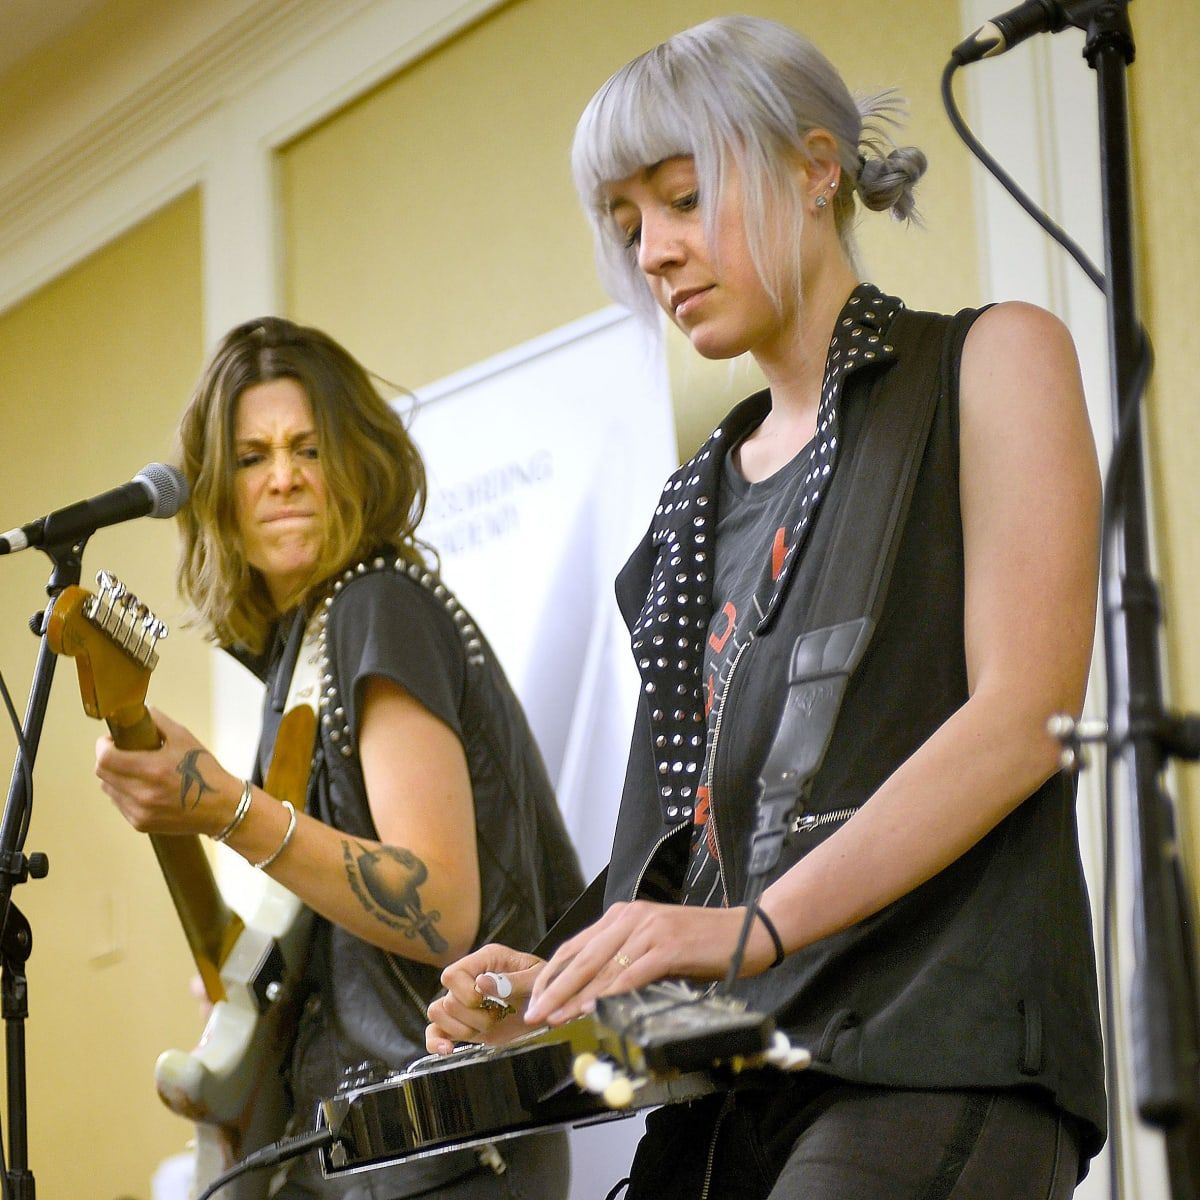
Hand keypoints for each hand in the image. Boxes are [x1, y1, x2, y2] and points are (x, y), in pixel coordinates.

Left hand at [94, 707, 237, 835]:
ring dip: (114, 776)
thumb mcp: (185, 738)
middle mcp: (142, 793)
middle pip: (102, 773)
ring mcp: (139, 811)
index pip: (105, 758)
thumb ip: (159, 721)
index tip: (111, 740)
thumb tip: (141, 710)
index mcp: (152, 769)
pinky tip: (142, 787)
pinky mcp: (140, 823)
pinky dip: (123, 792)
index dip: (103, 746)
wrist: (221, 806)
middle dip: (107, 758)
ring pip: (107, 789)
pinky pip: (118, 803)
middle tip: (121, 752)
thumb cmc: (205, 771)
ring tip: (133, 770)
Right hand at [425, 944, 545, 1053]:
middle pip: (446, 999)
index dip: (464, 993)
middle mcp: (470, 979)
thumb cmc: (546, 986)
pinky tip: (448, 1050)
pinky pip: (435, 1032)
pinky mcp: (464, 1024)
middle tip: (496, 1018)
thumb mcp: (537, 979)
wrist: (552, 1007)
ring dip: (461, 1029)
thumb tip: (481, 983)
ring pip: (438, 1014)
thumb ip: (513, 980)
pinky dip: (436, 1042)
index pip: (453, 974)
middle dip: (472, 1016)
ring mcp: (464, 1003)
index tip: (485, 1001)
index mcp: (486, 960)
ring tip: (487, 1028)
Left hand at [524, 901, 775, 1026]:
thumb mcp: (655, 948)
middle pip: (582, 957)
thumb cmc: (702, 945)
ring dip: (574, 996)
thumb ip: (626, 961)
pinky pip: (630, 973)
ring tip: (555, 1017)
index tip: (536, 998)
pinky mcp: (667, 946)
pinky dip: (610, 993)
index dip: (553, 974)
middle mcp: (631, 917)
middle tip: (534, 1013)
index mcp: (624, 915)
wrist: (747, 932)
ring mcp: (649, 930)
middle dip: (554, 989)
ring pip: (601, 967)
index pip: (576, 946)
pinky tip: (594, 1008)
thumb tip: (592, 992)